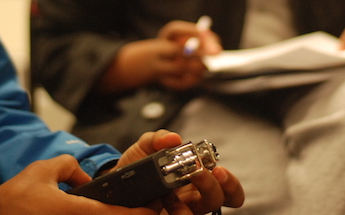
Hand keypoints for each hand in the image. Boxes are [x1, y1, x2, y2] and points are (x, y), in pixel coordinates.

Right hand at [0, 154, 154, 214]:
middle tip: (146, 210)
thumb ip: (71, 167)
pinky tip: (101, 213)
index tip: (151, 210)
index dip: (137, 214)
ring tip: (124, 211)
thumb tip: (85, 178)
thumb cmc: (16, 197)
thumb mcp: (45, 169)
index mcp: (75, 210)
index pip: (113, 213)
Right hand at [97, 21, 222, 93]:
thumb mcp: (168, 42)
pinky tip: (197, 77)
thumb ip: (188, 40)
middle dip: (201, 51)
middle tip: (217, 52)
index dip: (192, 31)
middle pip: (179, 49)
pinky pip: (177, 83)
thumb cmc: (156, 53)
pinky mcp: (160, 81)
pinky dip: (190, 81)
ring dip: (197, 67)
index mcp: (160, 39)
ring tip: (207, 66)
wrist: (128, 68)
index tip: (208, 33)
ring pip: (179, 68)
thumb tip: (211, 43)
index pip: (174, 30)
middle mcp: (156, 52)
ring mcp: (157, 68)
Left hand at [114, 130, 243, 214]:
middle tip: (198, 174)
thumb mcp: (145, 146)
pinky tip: (160, 203)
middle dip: (212, 187)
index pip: (226, 187)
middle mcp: (192, 197)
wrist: (114, 182)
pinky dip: (175, 212)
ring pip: (201, 212)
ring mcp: (180, 211)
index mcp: (196, 178)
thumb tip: (173, 138)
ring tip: (171, 195)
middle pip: (219, 200)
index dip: (230, 183)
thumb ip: (158, 139)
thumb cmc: (137, 165)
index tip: (218, 170)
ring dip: (188, 206)